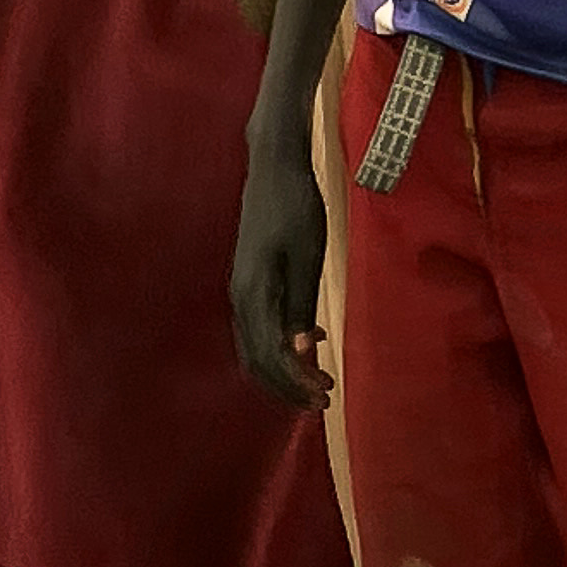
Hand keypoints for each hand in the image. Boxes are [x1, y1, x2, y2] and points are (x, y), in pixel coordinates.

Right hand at [230, 149, 332, 412]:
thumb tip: (298, 354)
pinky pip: (260, 327)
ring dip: (285, 369)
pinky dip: (282, 345)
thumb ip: (300, 306)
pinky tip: (311, 341)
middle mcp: (241, 298)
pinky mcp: (250, 279)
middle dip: (289, 386)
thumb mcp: (306, 258)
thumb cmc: (296, 207)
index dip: (296, 383)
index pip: (270, 357)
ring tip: (317, 379)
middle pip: (257, 361)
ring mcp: (242, 289)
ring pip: (256, 346)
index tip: (325, 396)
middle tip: (324, 399)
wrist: (275, 167)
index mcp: (254, 296)